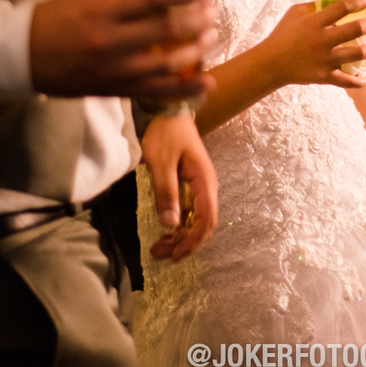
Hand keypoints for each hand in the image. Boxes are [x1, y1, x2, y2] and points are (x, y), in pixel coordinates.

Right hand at [30, 0, 218, 99]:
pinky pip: (156, 92)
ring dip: (196, 51)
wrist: (20, 57)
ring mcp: (113, 69)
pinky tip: (207, 82)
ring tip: (211, 37)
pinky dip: (185, 89)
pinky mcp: (115, 90)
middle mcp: (110, 41)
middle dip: (195, 19)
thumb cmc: (53, 18)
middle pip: (165, 29)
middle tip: (213, 11)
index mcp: (101, 11)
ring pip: (166, 64)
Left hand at [141, 113, 218, 261]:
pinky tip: (164, 231)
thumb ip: (167, 192)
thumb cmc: (166, 134)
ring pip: (195, 221)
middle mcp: (207, 188)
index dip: (193, 241)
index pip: (207, 220)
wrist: (170, 112)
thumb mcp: (161, 163)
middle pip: (203, 225)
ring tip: (158, 248)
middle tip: (160, 254)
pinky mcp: (191, 186)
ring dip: (180, 237)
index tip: (175, 255)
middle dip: (184, 243)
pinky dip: (178, 225)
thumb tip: (171, 224)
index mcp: (205, 182)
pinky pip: (189, 212)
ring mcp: (200, 188)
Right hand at [256, 0, 365, 87]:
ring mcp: (325, 60)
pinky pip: (347, 81)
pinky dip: (359, 80)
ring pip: (357, 55)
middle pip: (355, 30)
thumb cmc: (282, 35)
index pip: (343, 7)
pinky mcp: (324, 76)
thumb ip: (313, 5)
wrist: (271, 63)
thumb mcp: (294, 13)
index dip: (362, 0)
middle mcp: (323, 40)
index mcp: (315, 22)